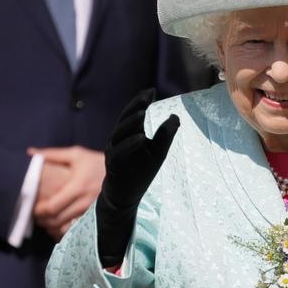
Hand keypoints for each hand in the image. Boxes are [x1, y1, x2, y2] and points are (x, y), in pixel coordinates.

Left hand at [30, 146, 104, 240]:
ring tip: (47, 221)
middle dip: (43, 220)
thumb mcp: (76, 154)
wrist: (123, 172)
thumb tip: (31, 152)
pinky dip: (65, 230)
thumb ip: (52, 154)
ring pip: (66, 228)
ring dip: (53, 227)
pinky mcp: (96, 217)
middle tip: (37, 215)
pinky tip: (61, 225)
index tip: (34, 207)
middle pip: (57, 220)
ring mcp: (91, 211)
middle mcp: (85, 202)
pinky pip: (77, 229)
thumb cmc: (97, 162)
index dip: (39, 211)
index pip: (52, 207)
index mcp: (78, 187)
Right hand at [96, 88, 178, 265]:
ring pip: (119, 133)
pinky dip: (130, 144)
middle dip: (135, 106)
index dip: (141, 101)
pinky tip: (141, 137)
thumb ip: (165, 135)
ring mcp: (114, 152)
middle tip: (147, 96)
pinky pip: (119, 152)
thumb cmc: (140, 173)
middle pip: (125, 119)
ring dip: (131, 122)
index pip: (134, 114)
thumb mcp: (158, 152)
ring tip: (142, 112)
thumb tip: (175, 116)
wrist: (126, 197)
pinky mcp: (113, 166)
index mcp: (129, 134)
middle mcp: (118, 140)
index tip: (152, 90)